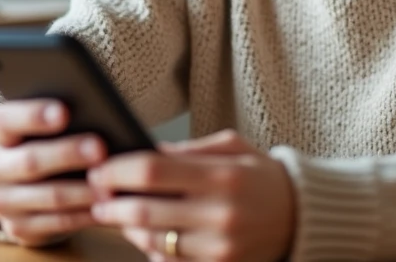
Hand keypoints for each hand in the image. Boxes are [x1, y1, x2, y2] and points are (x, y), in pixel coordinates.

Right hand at [0, 99, 105, 245]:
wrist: (18, 181)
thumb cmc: (42, 140)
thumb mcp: (40, 124)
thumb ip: (57, 116)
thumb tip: (93, 110)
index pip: (7, 121)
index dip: (34, 115)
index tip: (65, 112)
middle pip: (31, 160)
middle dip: (68, 154)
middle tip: (100, 149)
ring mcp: (2, 202)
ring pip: (49, 196)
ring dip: (83, 191)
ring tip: (111, 184)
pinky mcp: (18, 228)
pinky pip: (57, 223)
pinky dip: (85, 215)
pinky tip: (106, 207)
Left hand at [89, 130, 295, 261]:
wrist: (300, 217)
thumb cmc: (260, 176)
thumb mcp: (231, 147)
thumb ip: (188, 150)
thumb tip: (142, 151)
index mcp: (222, 176)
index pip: (153, 171)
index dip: (117, 170)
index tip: (99, 169)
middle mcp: (220, 215)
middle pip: (145, 212)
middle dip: (111, 204)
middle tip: (96, 195)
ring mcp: (219, 247)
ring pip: (152, 242)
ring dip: (125, 228)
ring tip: (116, 213)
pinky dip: (149, 249)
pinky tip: (143, 234)